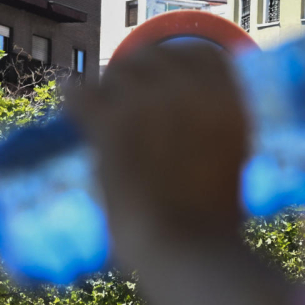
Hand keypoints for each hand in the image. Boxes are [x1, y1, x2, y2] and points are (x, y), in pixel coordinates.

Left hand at [71, 44, 248, 268]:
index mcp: (229, 104)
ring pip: (115, 74)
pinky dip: (72, 98)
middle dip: (136, 72)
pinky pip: (82, 94)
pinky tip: (69, 104)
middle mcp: (191, 94)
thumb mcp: (235, 165)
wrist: (188, 251)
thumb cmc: (214, 224)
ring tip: (97, 109)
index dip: (180, 60)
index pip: (203, 53)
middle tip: (123, 98)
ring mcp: (151, 105)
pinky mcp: (113, 125)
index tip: (165, 78)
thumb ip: (218, 136)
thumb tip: (201, 131)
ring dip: (105, 88)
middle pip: (154, 57)